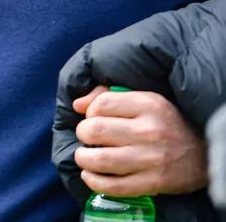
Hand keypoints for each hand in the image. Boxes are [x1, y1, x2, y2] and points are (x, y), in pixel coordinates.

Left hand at [74, 85, 208, 195]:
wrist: (204, 154)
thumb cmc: (167, 123)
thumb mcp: (145, 100)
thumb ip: (108, 95)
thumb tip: (77, 104)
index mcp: (149, 105)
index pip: (101, 104)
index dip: (90, 111)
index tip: (93, 117)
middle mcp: (149, 131)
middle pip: (94, 130)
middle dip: (82, 134)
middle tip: (87, 138)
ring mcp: (151, 159)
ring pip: (99, 159)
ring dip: (83, 158)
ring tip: (85, 156)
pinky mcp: (153, 183)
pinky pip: (113, 186)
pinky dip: (94, 181)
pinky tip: (90, 175)